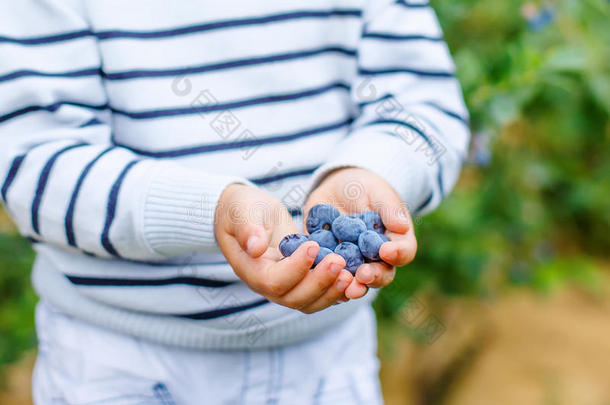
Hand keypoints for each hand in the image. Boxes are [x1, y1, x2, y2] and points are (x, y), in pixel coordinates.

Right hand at [214, 184, 353, 312]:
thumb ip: (248, 228)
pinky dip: (336, 291)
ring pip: (309, 302)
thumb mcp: (243, 212)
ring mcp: (285, 286)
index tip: (313, 245)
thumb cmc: (242, 209)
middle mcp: (267, 285)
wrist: (246, 214)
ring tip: (350, 274)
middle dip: (320, 282)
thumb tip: (255, 247)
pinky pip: (319, 295)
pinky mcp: (300, 281)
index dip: (296, 268)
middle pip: (295, 298)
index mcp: (252, 270)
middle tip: (339, 261)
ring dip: (331, 292)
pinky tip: (354, 279)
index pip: (274, 281)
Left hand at [304, 168, 416, 298]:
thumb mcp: (378, 192)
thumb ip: (390, 209)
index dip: (398, 254)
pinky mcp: (330, 263)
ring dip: (351, 285)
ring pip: (356, 281)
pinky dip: (325, 276)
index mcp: (395, 241)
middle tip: (363, 275)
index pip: (403, 252)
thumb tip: (402, 226)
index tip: (387, 251)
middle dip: (373, 277)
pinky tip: (319, 275)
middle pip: (381, 274)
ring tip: (345, 287)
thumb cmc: (365, 188)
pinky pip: (328, 275)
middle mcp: (376, 258)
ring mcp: (353, 263)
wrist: (336, 189)